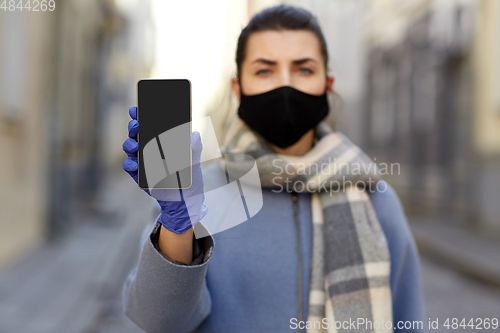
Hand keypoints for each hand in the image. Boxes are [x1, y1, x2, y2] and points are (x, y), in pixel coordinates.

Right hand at [122, 106, 207, 233]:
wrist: (185, 202)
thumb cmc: (190, 180)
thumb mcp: (194, 163)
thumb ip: (193, 148)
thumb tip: (194, 134)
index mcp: (164, 142)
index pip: (151, 125)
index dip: (143, 115)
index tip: (137, 109)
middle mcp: (152, 149)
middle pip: (137, 133)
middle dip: (134, 127)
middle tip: (137, 125)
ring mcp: (144, 162)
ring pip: (130, 147)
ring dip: (130, 144)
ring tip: (135, 145)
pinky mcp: (139, 176)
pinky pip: (129, 167)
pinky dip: (130, 164)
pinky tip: (134, 163)